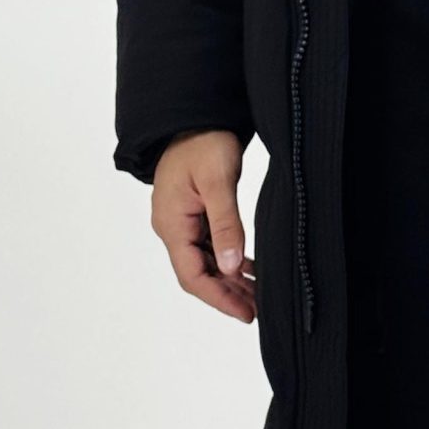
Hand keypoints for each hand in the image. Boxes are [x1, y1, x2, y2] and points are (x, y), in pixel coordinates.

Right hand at [150, 129, 255, 322]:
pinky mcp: (193, 212)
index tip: (245, 313)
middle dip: (226, 293)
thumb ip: (225, 225)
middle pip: (197, 273)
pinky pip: (209, 245)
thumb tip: (230, 266)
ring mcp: (182, 220)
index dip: (218, 298)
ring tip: (257, 295)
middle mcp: (172, 226)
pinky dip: (228, 259)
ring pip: (205, 261)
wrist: (194, 114)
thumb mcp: (218, 182)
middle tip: (256, 310)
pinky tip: (248, 268)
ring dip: (229, 279)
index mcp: (172, 223)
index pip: (192, 275)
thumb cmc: (203, 141)